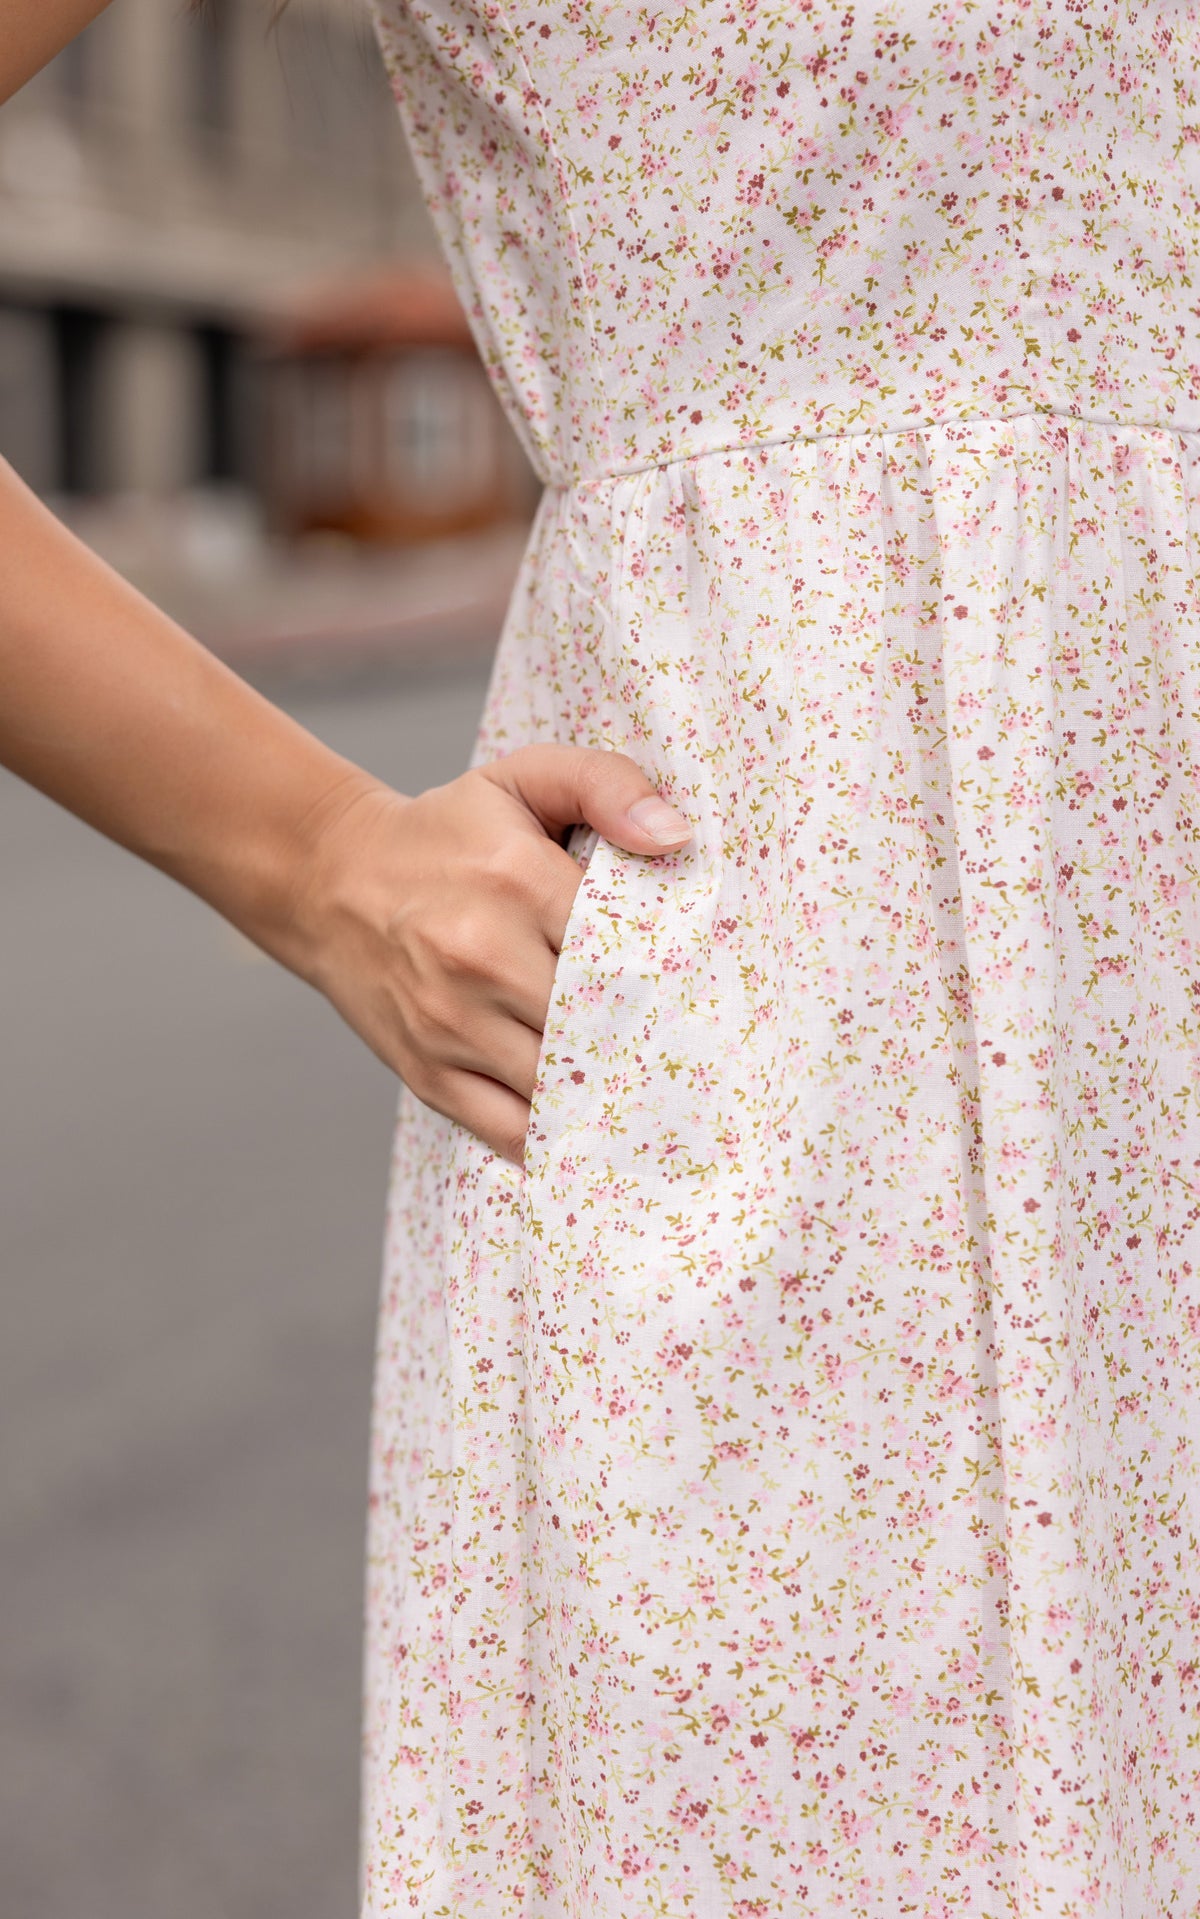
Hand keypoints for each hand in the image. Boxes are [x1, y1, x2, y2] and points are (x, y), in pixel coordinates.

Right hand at [284, 744, 692, 1164]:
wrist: (331, 878)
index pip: (624, 944)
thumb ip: (606, 785)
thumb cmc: (446, 834)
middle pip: (600, 1020)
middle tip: (686, 1045)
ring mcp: (451, 1022)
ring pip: (562, 1083)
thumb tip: (676, 840)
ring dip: (606, 1092)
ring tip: (646, 1089)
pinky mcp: (428, 1072)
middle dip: (644, 1036)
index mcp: (516, 879)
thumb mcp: (523, 780)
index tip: (696, 983)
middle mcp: (482, 955)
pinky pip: (510, 1131)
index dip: (668, 970)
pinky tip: (588, 1128)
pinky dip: (553, 1139)